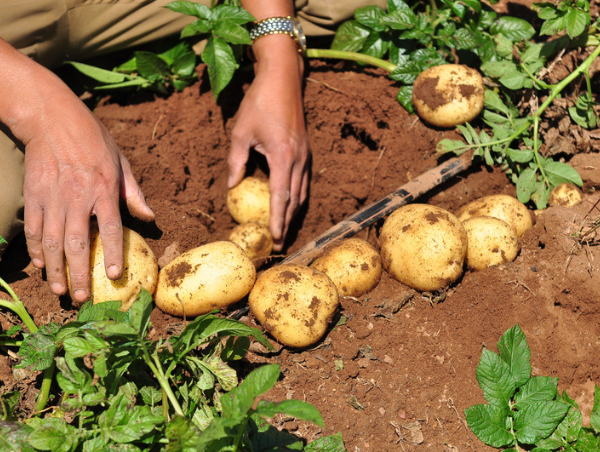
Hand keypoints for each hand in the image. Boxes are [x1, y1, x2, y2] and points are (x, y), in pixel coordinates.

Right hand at [3, 50, 153, 302]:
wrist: (52, 118)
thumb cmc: (93, 140)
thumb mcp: (121, 162)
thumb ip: (134, 193)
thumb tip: (150, 218)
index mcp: (104, 189)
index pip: (110, 228)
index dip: (111, 254)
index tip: (114, 276)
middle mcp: (78, 197)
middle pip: (76, 243)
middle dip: (79, 273)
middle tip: (82, 296)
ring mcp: (52, 198)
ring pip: (52, 241)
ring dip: (55, 268)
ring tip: (60, 289)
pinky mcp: (33, 195)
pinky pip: (33, 227)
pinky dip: (36, 248)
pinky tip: (42, 264)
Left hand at [227, 36, 309, 250]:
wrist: (283, 79)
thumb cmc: (259, 103)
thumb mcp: (240, 131)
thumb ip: (236, 161)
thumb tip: (231, 186)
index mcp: (283, 157)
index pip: (281, 197)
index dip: (278, 220)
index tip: (275, 238)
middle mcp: (299, 160)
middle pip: (295, 200)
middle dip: (288, 223)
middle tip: (280, 243)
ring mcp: (305, 156)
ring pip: (302, 192)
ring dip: (293, 212)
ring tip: (284, 229)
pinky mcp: (306, 151)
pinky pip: (303, 180)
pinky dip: (296, 197)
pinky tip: (289, 204)